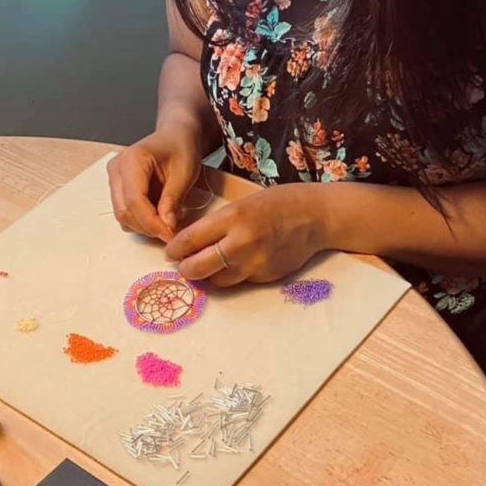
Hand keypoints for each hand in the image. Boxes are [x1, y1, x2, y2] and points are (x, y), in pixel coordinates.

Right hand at [108, 126, 201, 241]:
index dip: (152, 223)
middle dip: (148, 227)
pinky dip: (141, 221)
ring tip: (168, 222)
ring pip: (122, 215)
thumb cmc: (181, 146)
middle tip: (172, 232)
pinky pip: (125, 212)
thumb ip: (173, 199)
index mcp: (132, 159)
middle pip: (124, 210)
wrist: (176, 135)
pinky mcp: (117, 187)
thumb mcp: (186, 171)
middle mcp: (117, 168)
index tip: (170, 234)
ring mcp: (114, 178)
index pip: (134, 200)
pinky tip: (159, 215)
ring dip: (145, 226)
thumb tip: (166, 226)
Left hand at [164, 183, 325, 285]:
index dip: (174, 249)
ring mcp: (255, 263)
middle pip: (197, 267)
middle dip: (185, 268)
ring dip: (207, 275)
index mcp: (232, 217)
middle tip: (182, 264)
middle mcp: (241, 242)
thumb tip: (190, 242)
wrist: (315, 216)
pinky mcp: (266, 277)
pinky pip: (238, 281)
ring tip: (207, 265)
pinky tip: (234, 264)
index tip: (170, 251)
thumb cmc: (277, 203)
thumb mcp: (242, 203)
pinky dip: (231, 275)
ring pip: (216, 280)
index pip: (190, 239)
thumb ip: (218, 224)